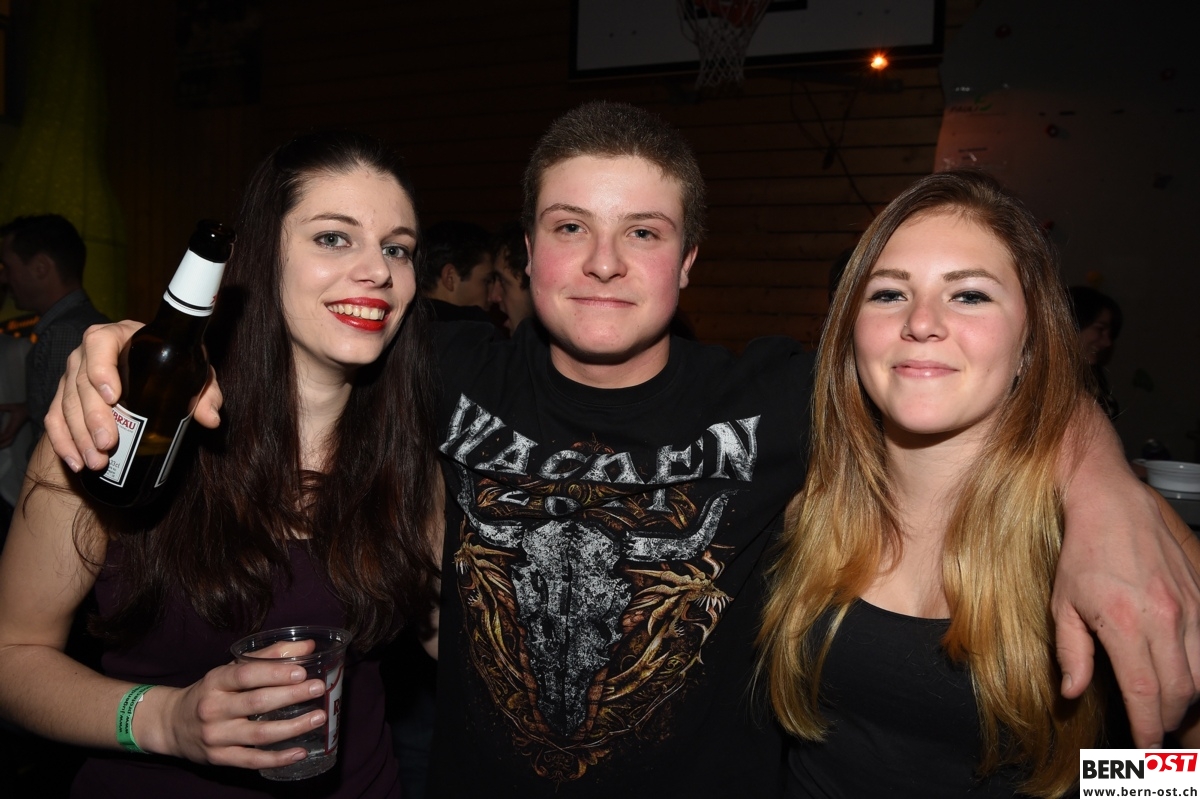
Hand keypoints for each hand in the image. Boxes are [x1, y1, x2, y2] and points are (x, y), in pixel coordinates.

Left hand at [0, 402, 28, 448]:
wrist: (31, 410)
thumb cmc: (21, 408)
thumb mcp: (11, 407)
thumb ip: (2, 407)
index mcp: (13, 425)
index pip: (6, 435)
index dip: (1, 438)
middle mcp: (14, 430)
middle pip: (8, 441)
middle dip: (1, 445)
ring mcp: (15, 431)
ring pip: (9, 441)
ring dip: (3, 445)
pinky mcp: (15, 431)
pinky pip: (10, 439)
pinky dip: (6, 442)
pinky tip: (2, 442)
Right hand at [44, 320, 223, 472]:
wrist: (152, 363)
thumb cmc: (172, 364)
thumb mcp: (193, 371)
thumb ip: (204, 392)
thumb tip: (211, 419)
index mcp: (118, 337)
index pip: (99, 344)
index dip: (101, 369)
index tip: (114, 397)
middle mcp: (88, 354)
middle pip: (80, 382)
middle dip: (92, 417)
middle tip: (108, 443)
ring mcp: (72, 376)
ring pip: (66, 404)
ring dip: (78, 436)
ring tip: (96, 461)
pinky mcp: (64, 397)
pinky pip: (55, 419)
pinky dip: (63, 442)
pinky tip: (76, 462)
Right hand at [139, 643, 328, 768]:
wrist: (172, 724)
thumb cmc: (211, 692)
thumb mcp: (231, 669)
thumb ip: (269, 656)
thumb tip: (308, 645)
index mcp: (215, 681)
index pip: (245, 675)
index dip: (274, 673)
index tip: (301, 671)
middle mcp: (213, 708)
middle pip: (256, 703)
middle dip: (291, 696)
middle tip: (318, 688)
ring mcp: (216, 736)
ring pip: (258, 734)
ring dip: (292, 727)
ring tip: (318, 717)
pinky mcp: (220, 758)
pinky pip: (253, 760)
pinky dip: (278, 758)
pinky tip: (300, 752)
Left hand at [1054, 480, 1199, 746]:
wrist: (1112, 504)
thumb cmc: (1084, 551)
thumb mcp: (1063, 604)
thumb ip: (1071, 653)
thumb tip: (1072, 692)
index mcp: (1126, 623)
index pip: (1145, 693)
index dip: (1147, 727)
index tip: (1143, 746)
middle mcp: (1166, 618)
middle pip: (1181, 691)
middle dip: (1169, 720)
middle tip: (1155, 732)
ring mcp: (1190, 607)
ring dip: (1188, 699)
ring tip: (1169, 709)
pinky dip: (1199, 670)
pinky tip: (1184, 676)